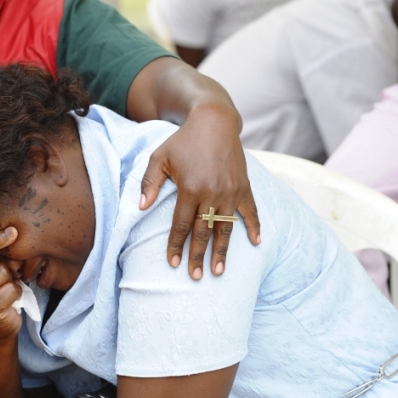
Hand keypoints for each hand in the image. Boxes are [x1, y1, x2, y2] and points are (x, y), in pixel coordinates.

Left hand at [140, 108, 259, 279]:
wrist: (213, 121)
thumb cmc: (182, 141)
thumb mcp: (159, 158)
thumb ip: (149, 183)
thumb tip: (141, 207)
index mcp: (189, 188)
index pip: (181, 225)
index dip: (176, 245)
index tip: (172, 264)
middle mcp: (212, 193)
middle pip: (203, 232)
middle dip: (198, 256)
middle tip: (195, 276)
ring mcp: (231, 191)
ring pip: (226, 228)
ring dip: (223, 251)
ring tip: (219, 271)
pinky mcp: (244, 186)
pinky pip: (251, 211)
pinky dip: (254, 227)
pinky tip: (255, 243)